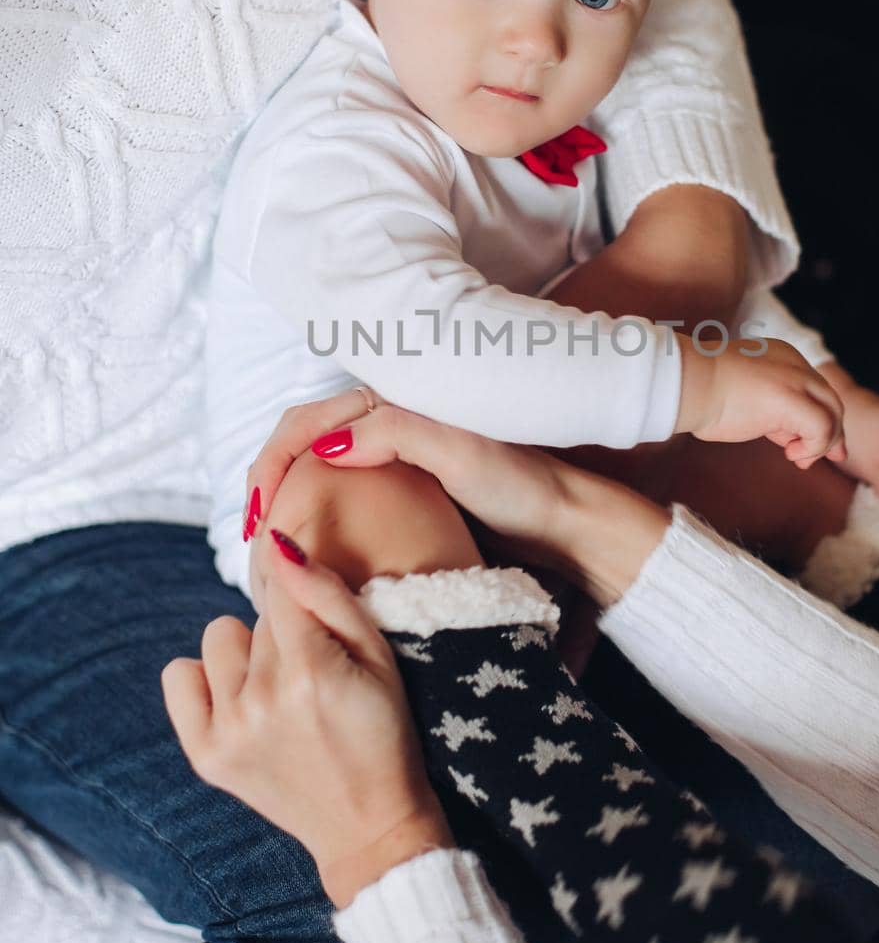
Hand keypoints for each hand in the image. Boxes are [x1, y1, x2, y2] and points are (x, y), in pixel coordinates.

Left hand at [161, 529, 451, 907]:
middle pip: (257, 617)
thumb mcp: (381, 658)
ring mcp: (228, 730)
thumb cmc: (384, 734)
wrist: (368, 824)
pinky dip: (206, 679)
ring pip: (218, 637)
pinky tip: (241, 699)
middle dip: (286, 633)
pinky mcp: (205, 755)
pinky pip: (179, 675)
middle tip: (315, 676)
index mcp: (309, 672)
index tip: (321, 630)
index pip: (282, 589)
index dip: (306, 603)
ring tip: (280, 689)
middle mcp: (260, 700)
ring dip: (247, 655)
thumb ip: (329, 594)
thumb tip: (278, 544)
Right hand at [242, 387, 578, 576]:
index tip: (259, 515)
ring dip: (281, 495)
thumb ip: (394, 435)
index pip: (306, 421)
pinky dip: (307, 509)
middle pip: (300, 439)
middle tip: (250, 533)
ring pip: (312, 464)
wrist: (563, 518)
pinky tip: (301, 540)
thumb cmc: (518, 483)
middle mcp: (386, 419)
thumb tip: (324, 448)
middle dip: (266, 478)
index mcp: (393, 401)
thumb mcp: (458, 454)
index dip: (273, 463)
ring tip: (262, 541)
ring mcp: (390, 452)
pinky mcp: (399, 483)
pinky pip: (336, 489)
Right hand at [682, 337, 847, 469]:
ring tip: (797, 458)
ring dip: (822, 443)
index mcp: (782, 356)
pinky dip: (814, 447)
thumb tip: (787, 434)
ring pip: (832, 414)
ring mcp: (795, 379)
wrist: (685, 383)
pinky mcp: (793, 400)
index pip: (813, 389)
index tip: (809, 442)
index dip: (818, 417)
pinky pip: (822, 429)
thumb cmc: (703, 392)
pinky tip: (792, 455)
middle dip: (833, 432)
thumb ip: (771, 410)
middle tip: (833, 457)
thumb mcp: (746, 396)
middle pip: (829, 399)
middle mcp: (794, 363)